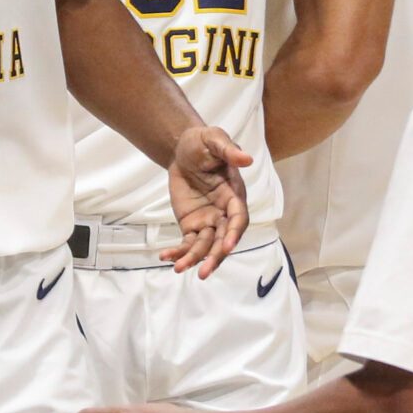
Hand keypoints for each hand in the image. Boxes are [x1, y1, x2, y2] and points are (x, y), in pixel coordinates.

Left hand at [163, 125, 250, 276]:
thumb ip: (228, 151)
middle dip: (214, 256)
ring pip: (205, 245)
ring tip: (179, 268)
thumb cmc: (204, 142)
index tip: (227, 246)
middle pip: (222, 239)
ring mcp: (208, 220)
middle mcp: (224, 212)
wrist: (183, 148)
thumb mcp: (215, 140)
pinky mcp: (192, 224)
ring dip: (194, 259)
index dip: (234, 232)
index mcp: (234, 194)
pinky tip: (166, 257)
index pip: (238, 217)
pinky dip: (178, 251)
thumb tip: (246, 159)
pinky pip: (187, 242)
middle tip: (204, 272)